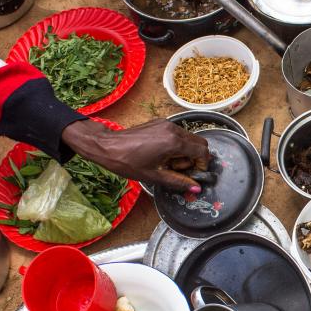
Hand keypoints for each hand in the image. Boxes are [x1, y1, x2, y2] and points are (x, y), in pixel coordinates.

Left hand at [62, 119, 210, 192]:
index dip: (202, 164)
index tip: (193, 173)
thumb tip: (196, 188)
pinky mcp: (161, 122)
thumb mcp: (154, 176)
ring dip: (186, 151)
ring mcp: (167, 124)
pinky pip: (178, 133)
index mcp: (173, 142)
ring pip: (189, 138)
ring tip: (168, 162)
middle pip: (199, 142)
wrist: (107, 146)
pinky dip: (177, 144)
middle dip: (195, 157)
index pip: (202, 151)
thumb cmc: (128, 162)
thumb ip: (178, 181)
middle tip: (179, 168)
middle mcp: (173, 129)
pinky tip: (162, 153)